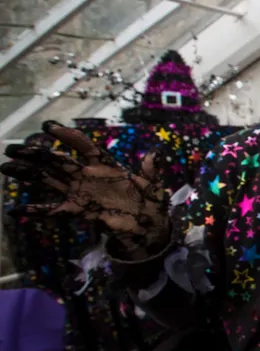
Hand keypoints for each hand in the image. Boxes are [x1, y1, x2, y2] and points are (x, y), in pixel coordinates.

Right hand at [1, 121, 169, 258]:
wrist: (147, 223)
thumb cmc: (149, 200)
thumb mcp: (153, 184)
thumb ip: (151, 170)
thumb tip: (155, 154)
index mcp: (105, 164)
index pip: (84, 146)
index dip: (68, 136)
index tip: (49, 127)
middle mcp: (87, 175)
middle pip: (58, 161)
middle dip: (36, 153)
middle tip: (15, 148)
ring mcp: (80, 192)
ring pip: (50, 180)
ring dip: (29, 174)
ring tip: (7, 167)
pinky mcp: (78, 210)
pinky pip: (54, 210)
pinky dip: (36, 211)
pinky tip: (16, 210)